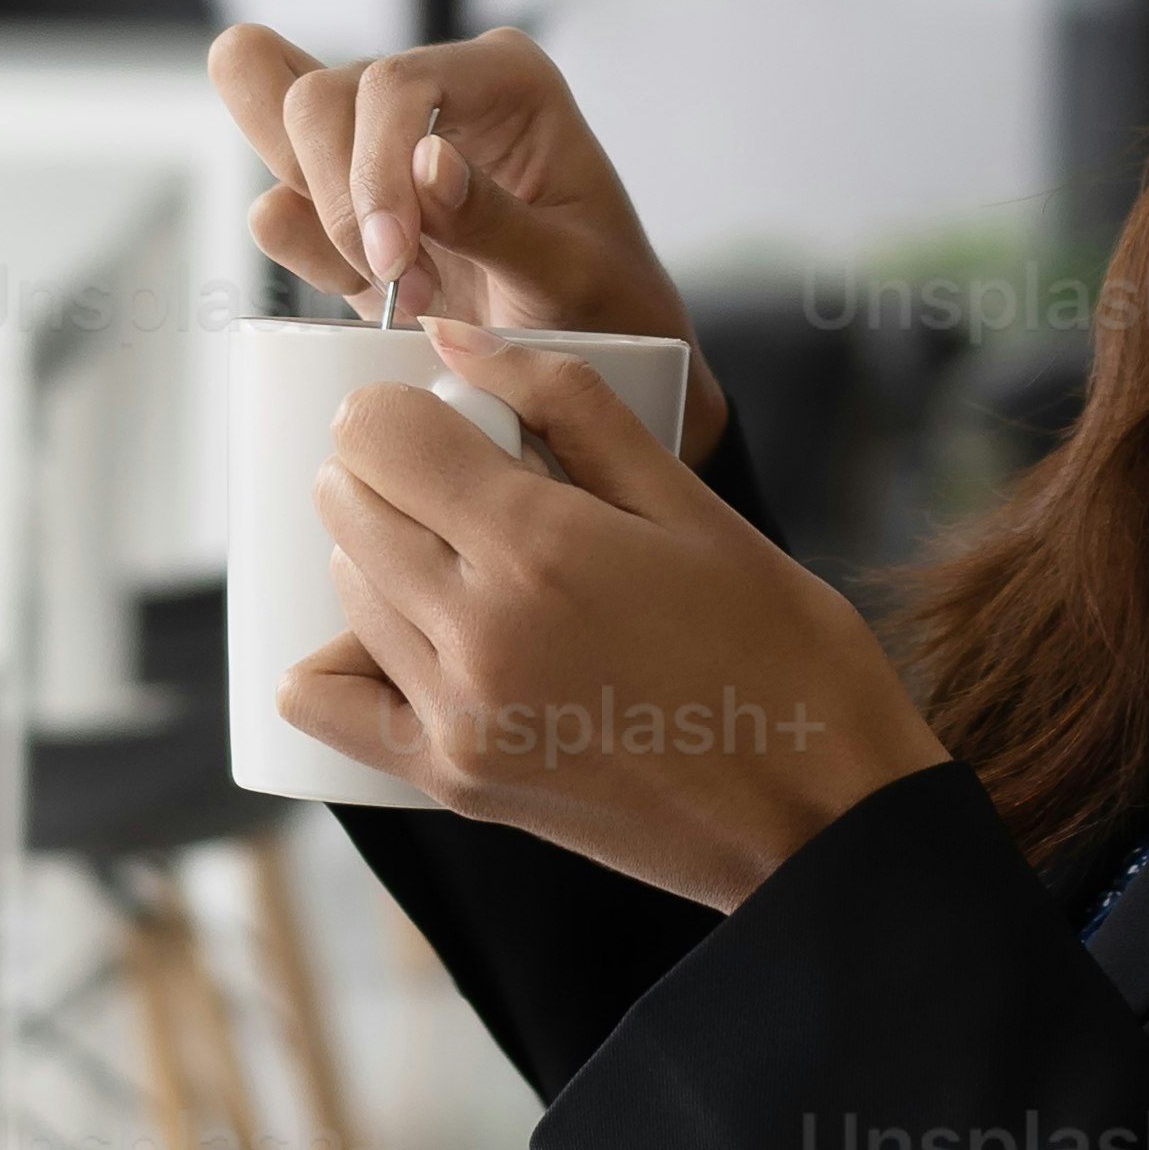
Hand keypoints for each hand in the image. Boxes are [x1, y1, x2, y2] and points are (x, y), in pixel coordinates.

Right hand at [211, 18, 727, 461]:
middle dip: (341, 199)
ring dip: (321, 222)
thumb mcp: (574, 275)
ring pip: (282, 133)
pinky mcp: (346, 202)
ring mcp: (381, 143)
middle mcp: (436, 93)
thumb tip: (426, 161)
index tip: (393, 260)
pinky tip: (372, 292)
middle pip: (319, 98)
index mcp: (505, 80)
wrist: (590, 370)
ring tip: (395, 289)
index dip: (374, 168)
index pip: (395, 82)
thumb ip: (499, 222)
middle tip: (400, 286)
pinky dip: (307, 253)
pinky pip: (279, 206)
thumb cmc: (606, 310)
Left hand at [280, 325, 948, 907]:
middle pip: (349, 503)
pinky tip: (407, 635)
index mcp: (539, 545)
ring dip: (380, 549)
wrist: (820, 809)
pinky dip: (341, 656)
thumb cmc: (780, 644)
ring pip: (346, 588)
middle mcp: (477, 631)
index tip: (447, 414)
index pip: (379, 434)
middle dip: (389, 468)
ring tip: (465, 552)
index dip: (400, 404)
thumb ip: (568, 403)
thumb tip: (452, 340)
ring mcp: (458, 716)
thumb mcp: (692, 501)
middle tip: (465, 477)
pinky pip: (329, 702)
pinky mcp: (456, 781)